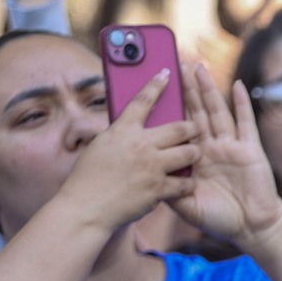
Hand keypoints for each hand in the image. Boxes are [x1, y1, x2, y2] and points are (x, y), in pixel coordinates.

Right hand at [55, 71, 197, 232]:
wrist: (86, 208)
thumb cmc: (88, 178)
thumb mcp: (100, 147)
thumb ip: (119, 136)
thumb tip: (130, 127)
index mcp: (122, 131)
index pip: (142, 100)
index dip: (156, 85)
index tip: (167, 72)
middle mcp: (140, 145)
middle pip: (179, 127)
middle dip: (191, 126)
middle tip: (194, 128)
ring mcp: (152, 167)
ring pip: (189, 152)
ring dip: (195, 152)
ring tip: (196, 153)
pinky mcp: (159, 189)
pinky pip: (184, 182)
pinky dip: (188, 183)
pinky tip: (189, 183)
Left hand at [172, 62, 281, 249]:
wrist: (252, 229)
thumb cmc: (221, 219)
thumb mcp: (186, 206)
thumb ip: (168, 191)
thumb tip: (147, 176)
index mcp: (194, 158)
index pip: (177, 127)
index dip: (168, 108)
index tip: (155, 88)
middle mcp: (211, 147)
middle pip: (195, 112)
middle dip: (186, 89)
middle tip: (175, 63)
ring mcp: (231, 146)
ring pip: (216, 111)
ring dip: (207, 88)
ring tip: (197, 66)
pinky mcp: (250, 149)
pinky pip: (245, 123)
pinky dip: (241, 103)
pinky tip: (236, 85)